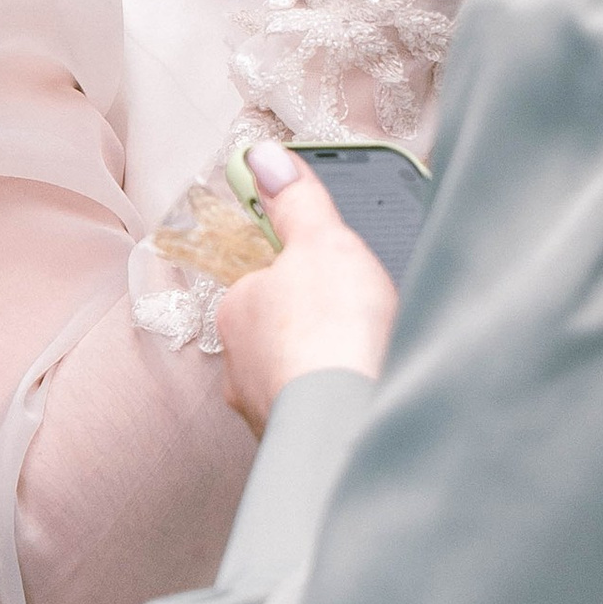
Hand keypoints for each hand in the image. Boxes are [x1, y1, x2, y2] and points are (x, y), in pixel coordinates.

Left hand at [216, 145, 398, 437]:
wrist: (351, 423)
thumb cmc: (330, 331)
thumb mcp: (321, 241)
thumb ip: (295, 200)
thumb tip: (264, 158)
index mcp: (237, 309)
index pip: (260, 280)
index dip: (298, 272)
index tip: (332, 272)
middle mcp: (240, 365)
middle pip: (277, 333)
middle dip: (313, 327)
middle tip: (358, 317)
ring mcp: (266, 410)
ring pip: (295, 378)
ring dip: (324, 370)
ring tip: (365, 360)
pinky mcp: (299, 445)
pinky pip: (318, 414)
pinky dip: (338, 405)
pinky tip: (365, 398)